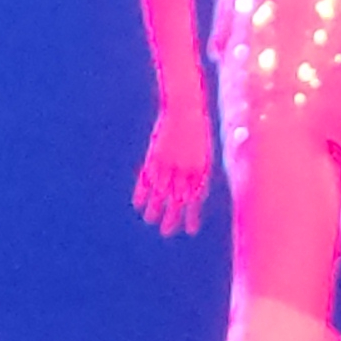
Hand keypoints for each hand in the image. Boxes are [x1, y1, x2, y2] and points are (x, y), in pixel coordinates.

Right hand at [134, 103, 213, 234]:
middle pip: (178, 200)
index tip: (190, 230)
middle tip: (167, 232)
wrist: (185, 108)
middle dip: (173, 217)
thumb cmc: (197, 126)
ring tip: (150, 221)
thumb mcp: (203, 149)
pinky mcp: (155, 157)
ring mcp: (168, 164)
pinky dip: (141, 191)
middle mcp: (184, 170)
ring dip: (155, 208)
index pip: (195, 199)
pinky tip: (137, 204)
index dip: (192, 215)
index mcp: (200, 170)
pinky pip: (146, 178)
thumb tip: (193, 184)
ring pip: (160, 193)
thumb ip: (197, 168)